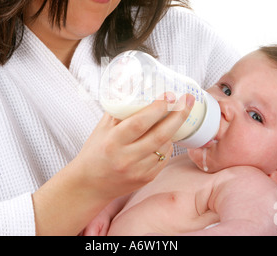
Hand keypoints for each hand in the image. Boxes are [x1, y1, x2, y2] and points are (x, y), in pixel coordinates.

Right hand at [32, 93, 194, 234]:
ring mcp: (138, 171)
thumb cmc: (95, 152)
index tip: (168, 95)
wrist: (90, 184)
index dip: (157, 108)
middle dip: (178, 115)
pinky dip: (167, 145)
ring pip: (165, 146)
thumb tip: (138, 92)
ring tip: (172, 117)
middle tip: (187, 100)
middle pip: (160, 134)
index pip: (140, 123)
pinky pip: (164, 159)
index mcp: (113, 141)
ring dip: (172, 130)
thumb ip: (119, 111)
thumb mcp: (102, 128)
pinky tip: (164, 137)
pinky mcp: (145, 179)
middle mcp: (126, 158)